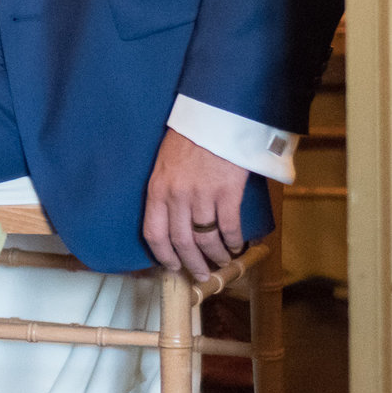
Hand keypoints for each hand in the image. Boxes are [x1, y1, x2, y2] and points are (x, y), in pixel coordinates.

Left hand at [141, 129, 250, 276]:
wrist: (213, 117)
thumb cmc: (188, 139)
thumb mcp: (164, 164)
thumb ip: (166, 191)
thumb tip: (174, 220)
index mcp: (157, 190)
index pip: (154, 233)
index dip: (163, 255)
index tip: (172, 267)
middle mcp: (177, 197)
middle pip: (182, 243)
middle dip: (193, 264)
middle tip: (202, 275)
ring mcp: (202, 196)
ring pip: (207, 239)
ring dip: (216, 256)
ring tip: (223, 262)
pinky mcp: (227, 192)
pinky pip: (229, 227)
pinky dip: (234, 241)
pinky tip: (237, 246)